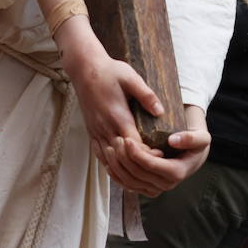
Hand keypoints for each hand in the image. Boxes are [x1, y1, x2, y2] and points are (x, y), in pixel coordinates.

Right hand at [58, 19, 165, 191]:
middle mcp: (105, 129)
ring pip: (109, 161)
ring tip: (141, 177)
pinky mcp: (92, 133)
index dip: (147, 155)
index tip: (162, 158)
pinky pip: (100, 157)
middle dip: (139, 166)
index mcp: (117, 117)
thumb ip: (146, 95)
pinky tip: (122, 172)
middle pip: (122, 158)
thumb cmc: (110, 71)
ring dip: (125, 170)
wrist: (84, 70)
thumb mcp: (131, 78)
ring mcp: (96, 133)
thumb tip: (161, 111)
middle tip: (156, 171)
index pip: (134, 146)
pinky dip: (112, 167)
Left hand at [96, 105, 210, 198]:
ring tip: (111, 148)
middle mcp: (165, 185)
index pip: (151, 166)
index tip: (127, 139)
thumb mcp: (201, 138)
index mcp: (177, 172)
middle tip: (116, 140)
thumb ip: (191, 138)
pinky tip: (109, 162)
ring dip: (118, 166)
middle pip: (138, 174)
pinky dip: (117, 175)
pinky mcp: (146, 188)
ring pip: (130, 181)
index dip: (137, 154)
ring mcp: (155, 188)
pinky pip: (128, 185)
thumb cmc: (196, 143)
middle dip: (125, 158)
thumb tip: (173, 140)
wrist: (193, 154)